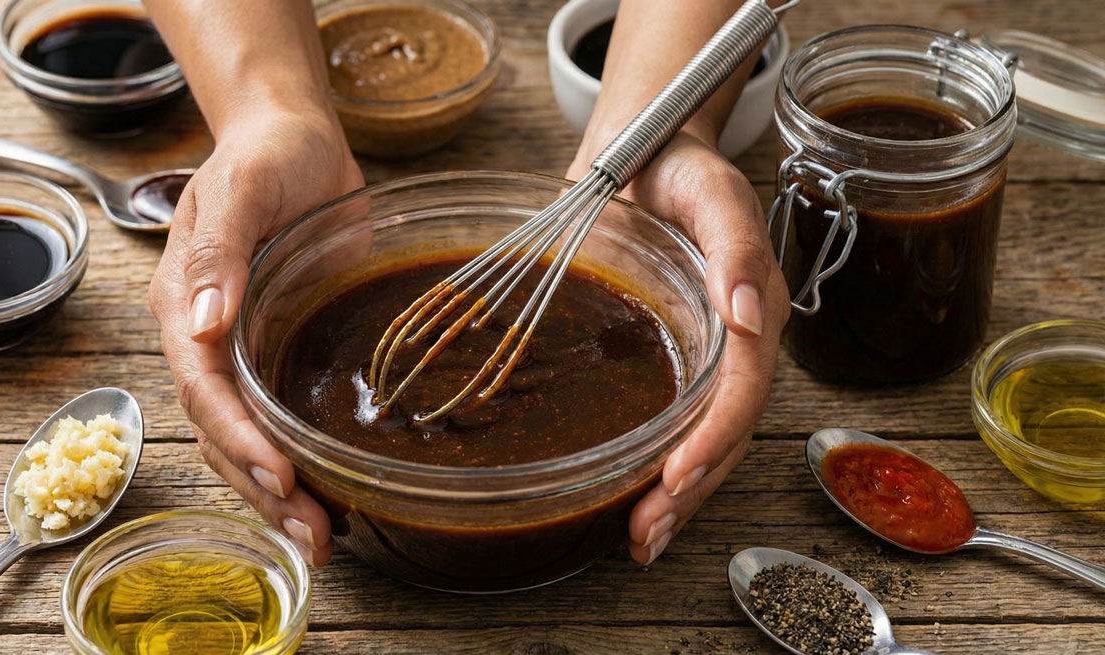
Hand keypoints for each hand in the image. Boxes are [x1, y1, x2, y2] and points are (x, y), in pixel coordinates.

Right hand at [149, 109, 363, 564]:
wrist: (295, 138)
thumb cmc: (265, 154)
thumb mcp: (241, 189)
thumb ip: (219, 253)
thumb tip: (203, 322)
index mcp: (185, 307)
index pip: (206, 390)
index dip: (241, 439)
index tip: (281, 476)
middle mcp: (209, 340)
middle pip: (225, 433)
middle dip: (264, 489)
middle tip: (312, 538)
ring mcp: (247, 352)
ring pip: (251, 440)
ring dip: (281, 494)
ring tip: (322, 541)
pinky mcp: (284, 351)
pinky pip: (282, 421)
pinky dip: (302, 464)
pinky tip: (333, 499)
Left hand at [569, 132, 789, 565]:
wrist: (645, 152)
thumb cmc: (681, 167)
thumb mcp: (711, 192)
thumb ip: (736, 245)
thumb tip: (750, 312)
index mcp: (756, 310)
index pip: (743, 391)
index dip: (713, 439)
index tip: (675, 478)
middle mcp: (737, 344)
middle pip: (725, 432)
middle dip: (691, 489)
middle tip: (646, 535)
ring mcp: (706, 357)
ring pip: (702, 441)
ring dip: (676, 496)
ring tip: (640, 540)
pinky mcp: (672, 361)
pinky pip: (674, 424)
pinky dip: (656, 469)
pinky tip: (631, 502)